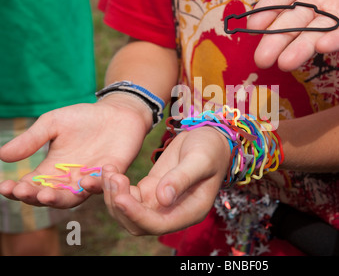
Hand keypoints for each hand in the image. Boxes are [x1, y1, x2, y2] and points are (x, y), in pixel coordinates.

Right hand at [0, 95, 150, 207]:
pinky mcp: (112, 175)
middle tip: (24, 192)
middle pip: (49, 197)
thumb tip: (2, 156)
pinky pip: (102, 186)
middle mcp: (69, 180)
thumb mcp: (53, 124)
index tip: (4, 186)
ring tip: (47, 194)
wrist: (117, 112)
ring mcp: (91, 180)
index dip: (16, 190)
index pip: (30, 186)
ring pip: (73, 198)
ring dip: (60, 199)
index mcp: (51, 169)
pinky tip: (86, 181)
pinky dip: (94, 186)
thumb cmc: (83, 118)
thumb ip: (31, 140)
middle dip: (35, 197)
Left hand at [102, 126, 230, 235]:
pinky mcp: (149, 190)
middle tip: (113, 177)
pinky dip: (113, 187)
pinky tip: (105, 172)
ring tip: (108, 170)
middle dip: (120, 205)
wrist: (209, 137)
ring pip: (127, 212)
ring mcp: (159, 203)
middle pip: (137, 223)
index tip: (121, 197)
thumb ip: (182, 178)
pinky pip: (126, 196)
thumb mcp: (200, 159)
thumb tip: (163, 199)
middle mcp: (173, 212)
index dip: (137, 215)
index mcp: (190, 211)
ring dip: (113, 195)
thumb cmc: (210, 148)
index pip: (158, 224)